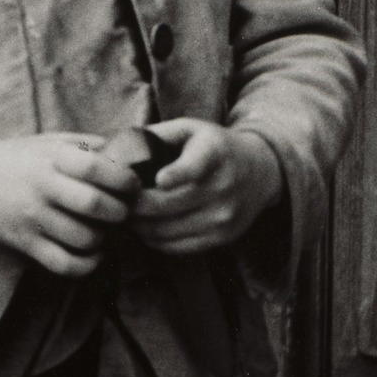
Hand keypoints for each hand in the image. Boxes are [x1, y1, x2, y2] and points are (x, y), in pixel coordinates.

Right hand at [0, 133, 139, 277]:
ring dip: (105, 238)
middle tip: (123, 211)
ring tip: (105, 230)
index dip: (125, 180)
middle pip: (96, 205)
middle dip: (121, 212)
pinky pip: (65, 264)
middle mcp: (42, 186)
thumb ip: (90, 146)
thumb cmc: (21, 158)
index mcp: (53, 157)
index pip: (99, 168)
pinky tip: (92, 253)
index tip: (132, 186)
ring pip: (85, 238)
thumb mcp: (52, 142)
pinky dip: (87, 264)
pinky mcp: (25, 243)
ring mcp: (32, 218)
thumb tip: (133, 154)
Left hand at [129, 119, 281, 256]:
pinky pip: (178, 247)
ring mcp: (223, 216)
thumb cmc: (213, 147)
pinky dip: (154, 240)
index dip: (176, 174)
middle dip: (133, 205)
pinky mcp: (222, 237)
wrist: (260, 172)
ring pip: (167, 230)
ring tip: (126, 215)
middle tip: (116, 201)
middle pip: (166, 205)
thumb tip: (119, 149)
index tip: (159, 179)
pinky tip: (144, 229)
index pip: (195, 168)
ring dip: (139, 226)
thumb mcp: (191, 129)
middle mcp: (222, 186)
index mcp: (213, 153)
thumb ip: (157, 135)